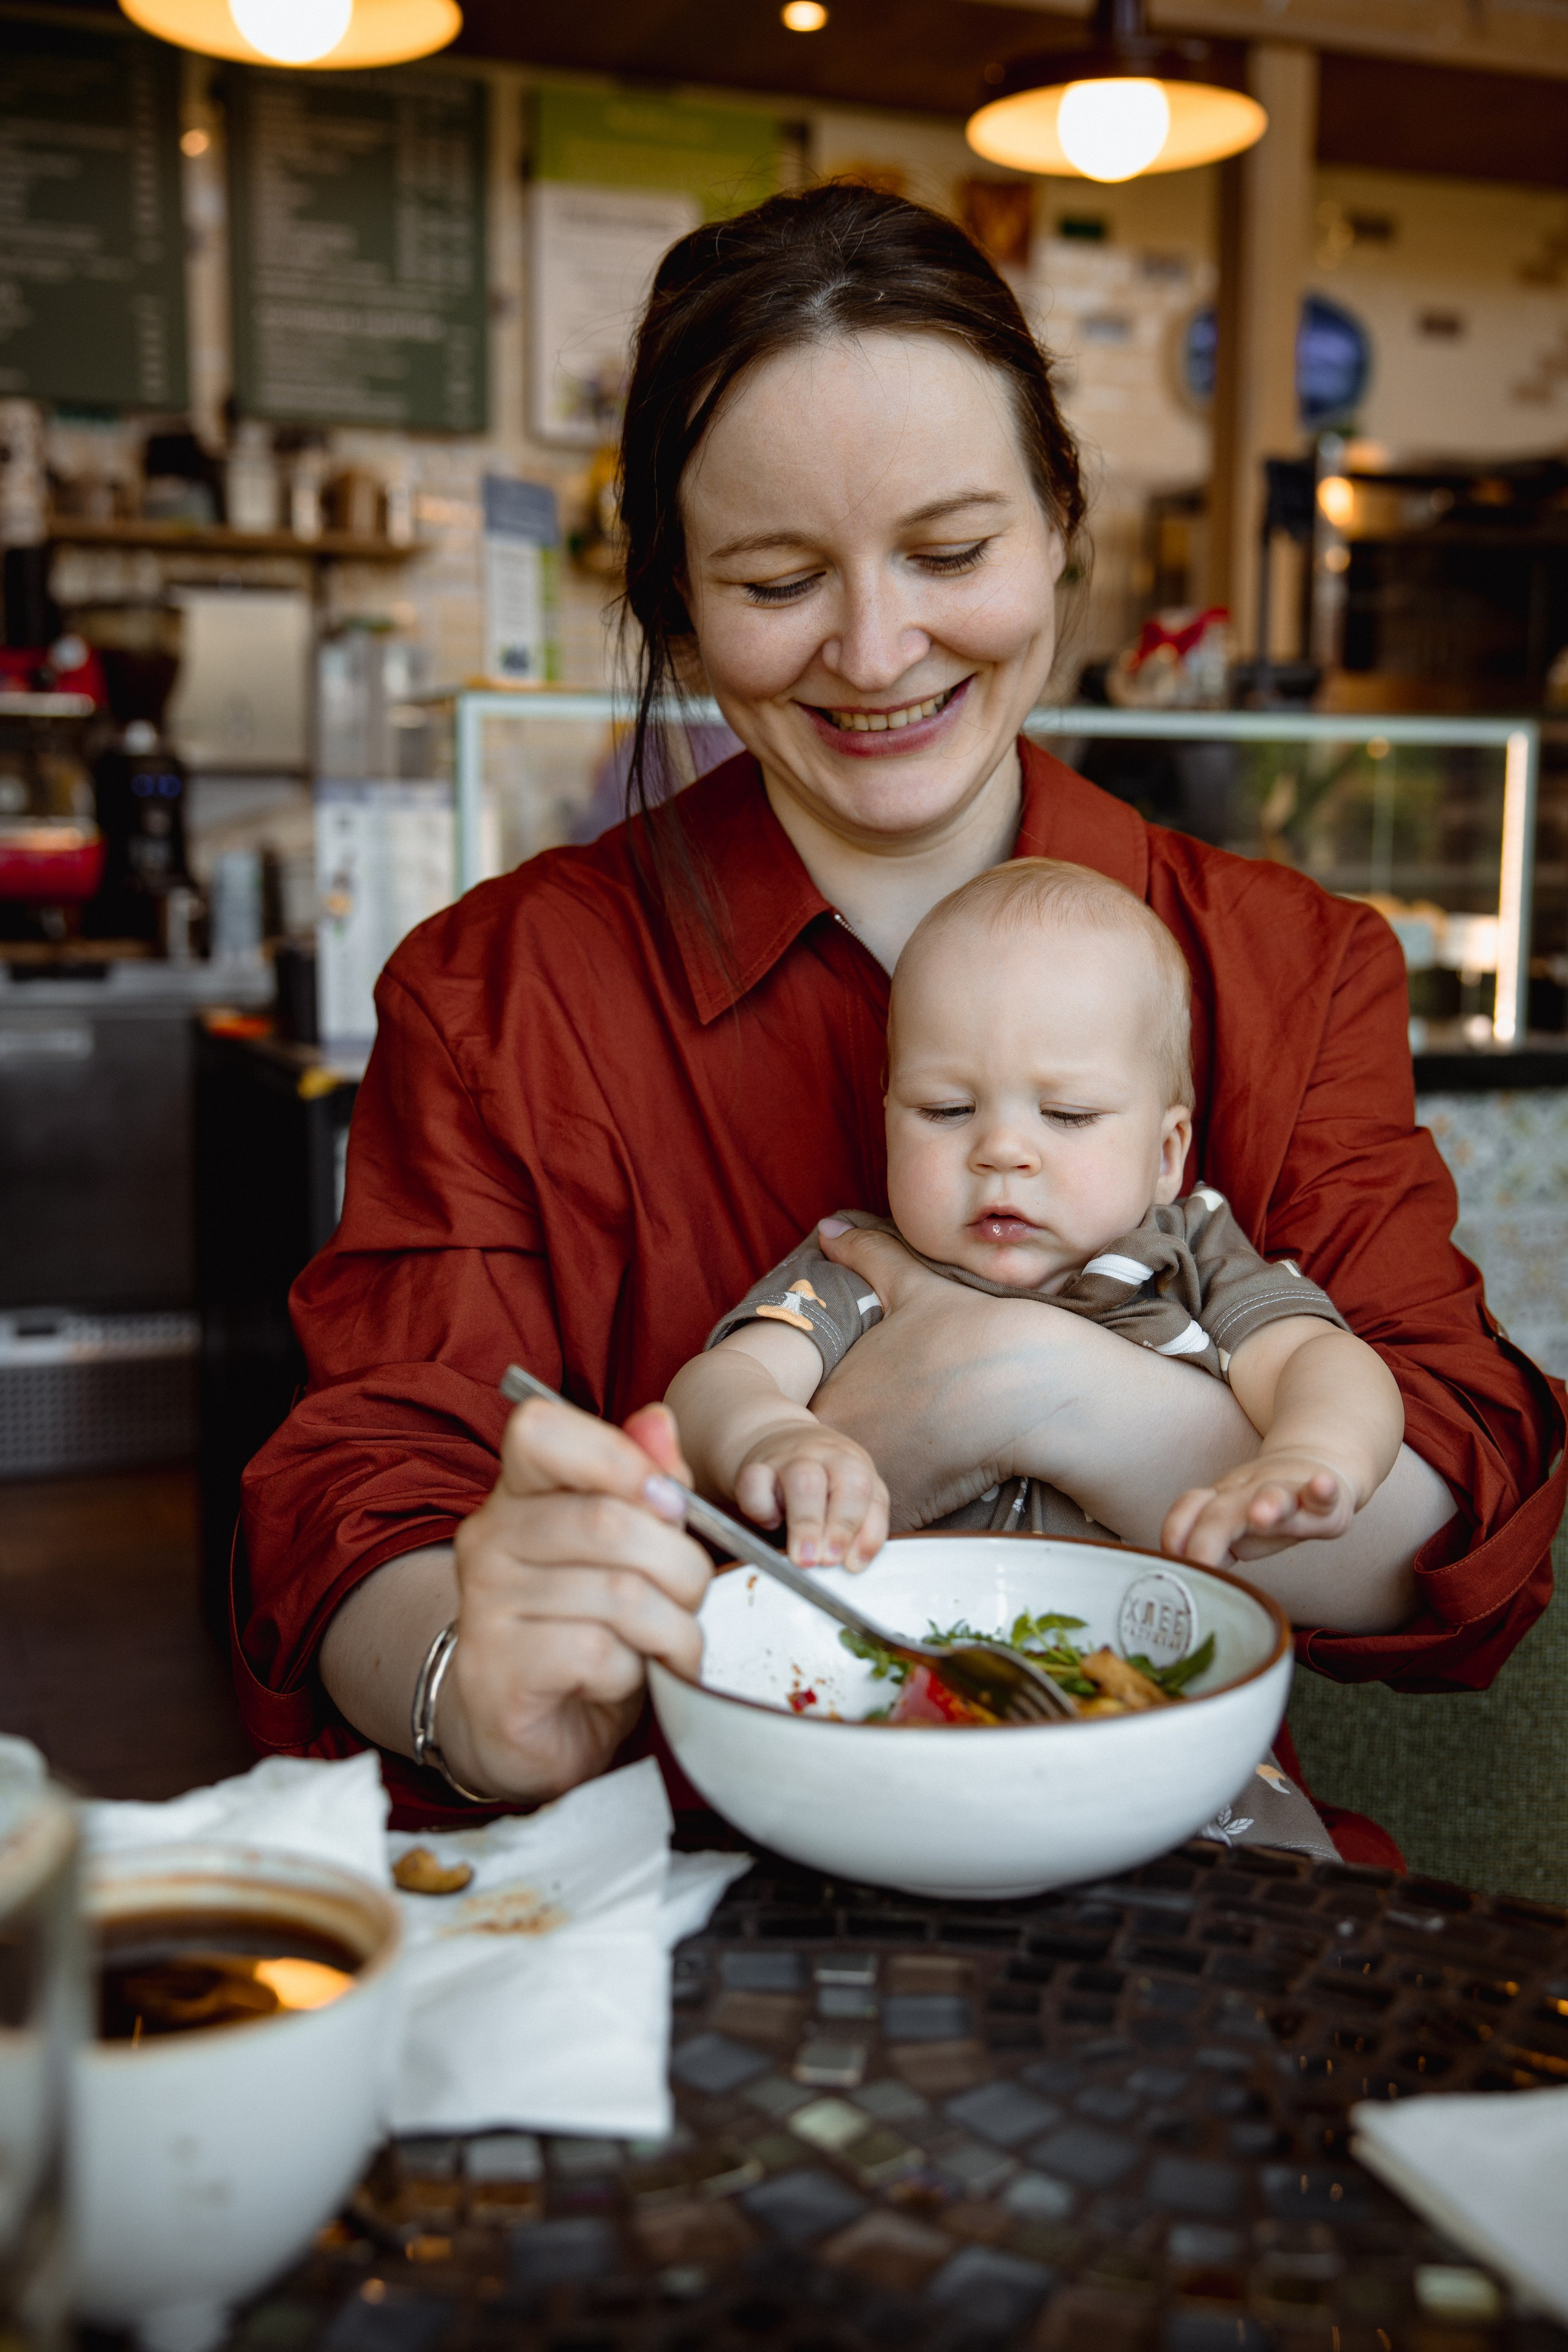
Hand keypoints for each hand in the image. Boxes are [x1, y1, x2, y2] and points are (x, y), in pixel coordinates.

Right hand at [442, 1395, 711, 1802]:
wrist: (532, 1732)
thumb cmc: (589, 1629)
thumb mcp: (631, 1551)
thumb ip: (647, 1484)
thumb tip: (658, 1420)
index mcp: (519, 1493)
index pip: (542, 1429)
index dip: (619, 1455)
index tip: (669, 1501)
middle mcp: (489, 1538)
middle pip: (608, 1521)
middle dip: (680, 1564)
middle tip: (692, 1598)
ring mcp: (485, 1605)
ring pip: (618, 1593)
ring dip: (672, 1627)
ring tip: (672, 1645)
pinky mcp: (497, 1671)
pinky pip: (597, 1654)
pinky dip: (635, 1671)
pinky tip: (626, 1679)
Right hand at [732, 1420, 888, 1568]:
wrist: (778, 1437)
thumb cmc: (823, 1477)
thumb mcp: (854, 1495)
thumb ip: (863, 1527)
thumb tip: (854, 1562)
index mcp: (854, 1463)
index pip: (868, 1494)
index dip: (863, 1532)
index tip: (852, 1564)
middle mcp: (825, 1456)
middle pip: (843, 1482)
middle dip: (839, 1527)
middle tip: (828, 1561)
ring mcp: (788, 1458)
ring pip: (802, 1480)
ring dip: (805, 1524)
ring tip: (802, 1557)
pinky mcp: (754, 1466)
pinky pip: (755, 1484)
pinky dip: (761, 1509)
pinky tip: (770, 1523)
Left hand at [813, 1223, 1053, 1525]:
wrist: (1035, 1381)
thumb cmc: (975, 1332)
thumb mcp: (914, 1286)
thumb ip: (864, 1256)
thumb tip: (829, 1228)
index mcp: (833, 1394)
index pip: (804, 1422)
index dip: (833, 1414)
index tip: (871, 1407)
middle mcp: (840, 1445)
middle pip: (824, 1464)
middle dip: (842, 1458)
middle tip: (895, 1435)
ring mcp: (871, 1484)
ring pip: (854, 1497)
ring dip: (871, 1488)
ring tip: (915, 1459)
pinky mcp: (907, 1514)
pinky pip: (888, 1522)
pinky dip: (902, 1509)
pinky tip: (934, 1481)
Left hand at [1162, 1449, 1357, 1568]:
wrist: (1317, 1469)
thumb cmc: (1266, 1507)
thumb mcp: (1230, 1521)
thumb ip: (1208, 1542)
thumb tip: (1181, 1574)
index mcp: (1224, 1503)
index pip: (1192, 1507)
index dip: (1176, 1527)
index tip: (1169, 1555)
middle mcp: (1252, 1495)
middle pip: (1226, 1512)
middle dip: (1209, 1535)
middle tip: (1197, 1560)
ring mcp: (1290, 1496)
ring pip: (1275, 1497)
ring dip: (1267, 1505)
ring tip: (1261, 1514)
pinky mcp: (1328, 1505)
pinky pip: (1325, 1496)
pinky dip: (1323, 1489)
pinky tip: (1323, 1485)